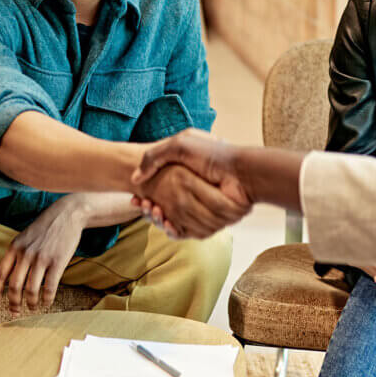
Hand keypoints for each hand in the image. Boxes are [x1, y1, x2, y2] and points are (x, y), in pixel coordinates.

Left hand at [0, 193, 114, 313]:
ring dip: (31, 303)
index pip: (0, 273)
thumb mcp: (25, 237)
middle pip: (14, 286)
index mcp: (14, 247)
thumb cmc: (45, 227)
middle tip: (15, 312)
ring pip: (31, 289)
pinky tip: (47, 303)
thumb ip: (16, 254)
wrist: (67, 214)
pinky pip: (49, 286)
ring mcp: (42, 258)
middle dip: (13, 303)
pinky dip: (47, 299)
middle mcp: (26, 253)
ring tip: (33, 307)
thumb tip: (7, 277)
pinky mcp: (57, 261)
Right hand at [131, 130, 251, 237]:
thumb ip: (154, 157)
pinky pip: (186, 230)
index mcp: (186, 175)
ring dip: (158, 217)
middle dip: (149, 207)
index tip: (135, 196)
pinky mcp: (208, 221)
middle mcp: (193, 192)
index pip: (159, 188)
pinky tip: (164, 222)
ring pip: (173, 218)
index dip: (145, 194)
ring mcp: (200, 207)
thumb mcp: (179, 146)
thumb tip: (135, 179)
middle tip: (139, 204)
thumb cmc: (213, 156)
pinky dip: (173, 229)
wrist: (241, 172)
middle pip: (164, 206)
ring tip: (150, 211)